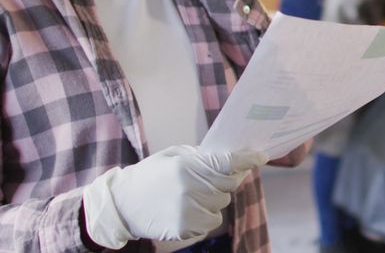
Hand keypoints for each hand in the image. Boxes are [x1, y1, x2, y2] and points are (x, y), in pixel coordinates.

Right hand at [82, 146, 267, 248]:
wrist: (123, 204)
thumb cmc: (150, 175)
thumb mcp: (173, 156)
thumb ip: (201, 156)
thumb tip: (232, 158)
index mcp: (186, 166)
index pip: (226, 162)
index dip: (247, 159)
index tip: (261, 156)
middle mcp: (190, 188)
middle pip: (229, 184)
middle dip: (227, 179)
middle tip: (213, 177)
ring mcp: (188, 211)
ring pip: (221, 203)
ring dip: (213, 198)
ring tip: (189, 194)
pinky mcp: (186, 228)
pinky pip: (212, 220)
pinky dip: (205, 215)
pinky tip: (186, 209)